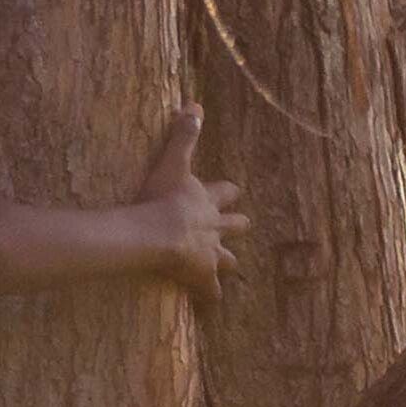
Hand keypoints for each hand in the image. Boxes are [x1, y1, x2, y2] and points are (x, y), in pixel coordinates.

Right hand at [141, 104, 247, 298]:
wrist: (161, 233)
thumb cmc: (163, 197)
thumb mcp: (173, 161)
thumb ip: (184, 134)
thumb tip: (196, 104)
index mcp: (208, 201)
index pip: (225, 192)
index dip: (229, 191)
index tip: (235, 190)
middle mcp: (215, 228)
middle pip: (233, 226)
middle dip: (237, 225)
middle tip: (244, 225)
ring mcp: (211, 253)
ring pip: (227, 259)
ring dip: (228, 261)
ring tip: (231, 267)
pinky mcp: (202, 276)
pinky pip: (209, 290)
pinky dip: (210, 295)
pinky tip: (211, 302)